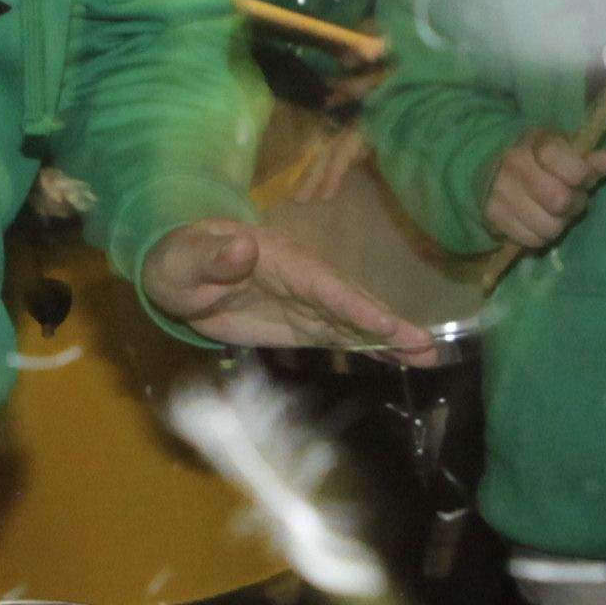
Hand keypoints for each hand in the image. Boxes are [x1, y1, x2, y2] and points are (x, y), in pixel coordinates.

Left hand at [143, 213, 440, 361]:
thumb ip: (211, 255)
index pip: (323, 284)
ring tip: (429, 356)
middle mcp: (302, 279)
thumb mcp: (183, 259)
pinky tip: (398, 359)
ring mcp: (304, 302)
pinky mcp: (301, 323)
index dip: (354, 304)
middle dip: (388, 324)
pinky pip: (339, 336)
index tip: (387, 322)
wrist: (176, 271)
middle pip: (350, 302)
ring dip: (389, 338)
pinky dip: (369, 346)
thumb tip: (242, 246)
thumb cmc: (177, 260)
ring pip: (352, 322)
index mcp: (278, 259)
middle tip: (428, 346)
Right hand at [477, 130, 605, 257]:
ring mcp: (500, 191)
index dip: (584, 178)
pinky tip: (539, 221)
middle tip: (573, 200)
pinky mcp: (492, 216)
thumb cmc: (538, 156)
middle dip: (574, 205)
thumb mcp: (564, 148)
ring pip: (548, 226)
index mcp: (537, 143)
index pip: (572, 169)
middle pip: (560, 201)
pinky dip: (541, 236)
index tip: (585, 178)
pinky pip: (531, 240)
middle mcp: (514, 164)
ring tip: (555, 212)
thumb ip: (588, 158)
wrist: (491, 166)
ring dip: (559, 224)